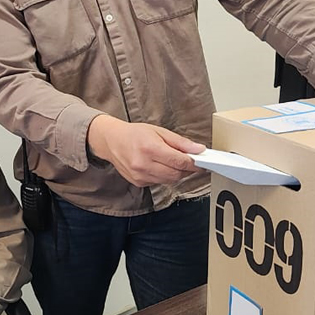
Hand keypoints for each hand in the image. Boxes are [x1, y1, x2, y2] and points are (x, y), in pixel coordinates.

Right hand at [87, 114, 205, 185]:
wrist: (112, 141)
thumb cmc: (135, 134)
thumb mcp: (159, 131)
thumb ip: (180, 142)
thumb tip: (198, 150)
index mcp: (150, 148)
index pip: (180, 161)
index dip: (194, 163)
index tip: (202, 162)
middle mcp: (144, 164)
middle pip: (176, 174)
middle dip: (187, 169)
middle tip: (191, 162)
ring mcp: (140, 176)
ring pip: (169, 181)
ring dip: (177, 173)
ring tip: (175, 162)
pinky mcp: (138, 182)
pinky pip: (159, 182)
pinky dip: (165, 176)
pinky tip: (160, 166)